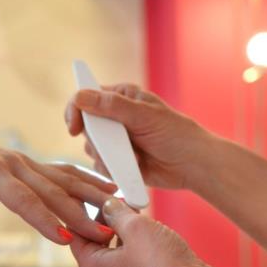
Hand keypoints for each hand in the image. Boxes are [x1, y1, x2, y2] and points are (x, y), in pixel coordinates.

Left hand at [0, 130, 117, 243]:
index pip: (22, 199)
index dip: (44, 219)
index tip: (65, 239)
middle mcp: (14, 163)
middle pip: (51, 191)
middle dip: (79, 214)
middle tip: (104, 235)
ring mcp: (25, 162)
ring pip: (64, 179)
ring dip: (91, 195)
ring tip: (119, 209)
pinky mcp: (30, 165)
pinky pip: (62, 172)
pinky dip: (86, 180)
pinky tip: (108, 189)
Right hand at [65, 83, 213, 189]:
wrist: (192, 165)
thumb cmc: (175, 133)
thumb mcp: (144, 116)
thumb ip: (112, 106)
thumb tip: (81, 97)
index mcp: (121, 98)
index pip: (86, 97)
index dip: (75, 109)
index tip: (73, 126)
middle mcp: (115, 118)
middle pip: (85, 125)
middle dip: (93, 139)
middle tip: (105, 149)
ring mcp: (116, 141)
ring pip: (91, 148)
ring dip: (104, 155)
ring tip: (129, 157)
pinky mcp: (118, 162)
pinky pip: (100, 165)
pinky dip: (111, 169)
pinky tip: (131, 167)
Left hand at [69, 197, 219, 266]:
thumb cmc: (165, 264)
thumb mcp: (136, 228)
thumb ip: (116, 212)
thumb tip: (107, 203)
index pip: (75, 231)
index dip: (83, 209)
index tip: (96, 192)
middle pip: (93, 235)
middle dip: (104, 214)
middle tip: (118, 196)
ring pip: (111, 240)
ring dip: (121, 222)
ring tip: (133, 206)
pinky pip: (126, 248)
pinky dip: (132, 233)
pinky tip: (144, 220)